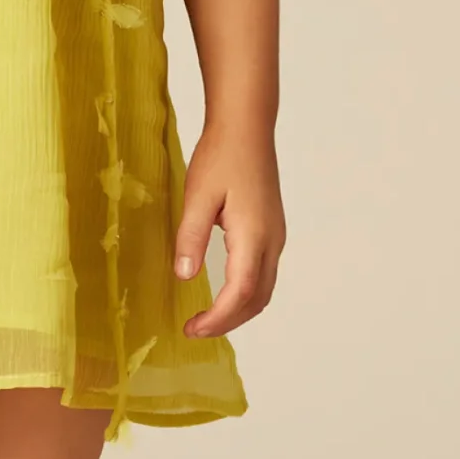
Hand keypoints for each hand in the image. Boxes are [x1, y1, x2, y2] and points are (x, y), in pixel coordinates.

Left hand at [173, 121, 285, 337]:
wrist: (247, 128)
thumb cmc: (221, 156)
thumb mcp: (197, 195)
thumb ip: (190, 237)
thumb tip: (184, 276)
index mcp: (253, 235)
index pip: (239, 293)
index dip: (217, 318)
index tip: (191, 329)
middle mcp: (271, 241)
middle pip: (257, 299)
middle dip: (228, 322)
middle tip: (194, 330)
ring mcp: (275, 237)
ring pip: (264, 289)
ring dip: (238, 311)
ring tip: (207, 319)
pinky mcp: (272, 231)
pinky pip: (264, 274)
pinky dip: (246, 294)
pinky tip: (223, 293)